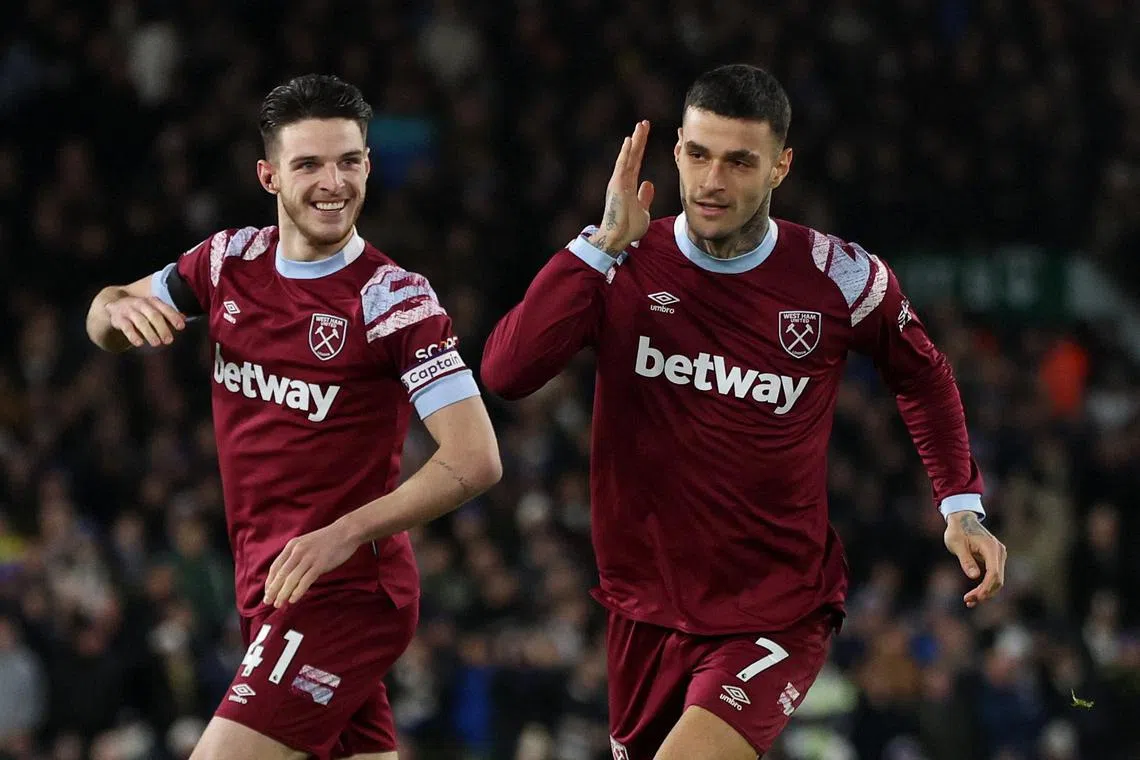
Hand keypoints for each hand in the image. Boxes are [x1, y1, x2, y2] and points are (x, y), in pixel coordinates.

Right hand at [106, 295, 185, 346]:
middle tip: (169, 340)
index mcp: (152, 301)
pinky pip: (126, 327)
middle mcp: (141, 304)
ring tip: (156, 344)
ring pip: (141, 321)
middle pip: (154, 315)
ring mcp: (129, 310)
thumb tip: (184, 319)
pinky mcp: (118, 319)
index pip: (165, 308)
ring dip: (149, 333)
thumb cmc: (140, 311)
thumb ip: (168, 315)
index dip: (173, 317)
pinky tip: (139, 343)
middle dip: (162, 328)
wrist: (114, 306)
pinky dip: (133, 335)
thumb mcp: (154, 310)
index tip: (181, 327)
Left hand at [264, 520, 358, 607]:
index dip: (270, 581)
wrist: (346, 532)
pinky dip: (298, 591)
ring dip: (283, 594)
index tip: (268, 592)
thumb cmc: (328, 540)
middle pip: (281, 574)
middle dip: (273, 590)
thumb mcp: (306, 543)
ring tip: (278, 604)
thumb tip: (288, 574)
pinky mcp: (320, 564)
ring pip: (291, 579)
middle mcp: (298, 551)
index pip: (276, 566)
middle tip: (268, 602)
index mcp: (292, 546)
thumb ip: (297, 556)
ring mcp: (309, 558)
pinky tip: (293, 599)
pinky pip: (306, 580)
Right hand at [587, 120, 654, 255]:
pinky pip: (622, 166)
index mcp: (628, 185)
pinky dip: (626, 153)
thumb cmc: (628, 227)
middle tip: (644, 123)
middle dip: (639, 139)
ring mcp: (619, 182)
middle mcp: (622, 181)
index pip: (636, 162)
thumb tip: (648, 184)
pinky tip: (630, 140)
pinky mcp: (617, 185)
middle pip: (633, 156)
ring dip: (635, 141)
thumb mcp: (643, 210)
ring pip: (628, 157)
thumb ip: (645, 196)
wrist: (617, 237)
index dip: (640, 148)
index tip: (644, 134)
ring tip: (641, 125)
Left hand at [944, 511, 1006, 607]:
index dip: (986, 588)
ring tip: (969, 600)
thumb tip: (974, 576)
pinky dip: (986, 586)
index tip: (975, 597)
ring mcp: (999, 556)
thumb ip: (966, 560)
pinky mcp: (995, 559)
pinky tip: (974, 595)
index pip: (994, 573)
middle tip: (968, 601)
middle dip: (984, 592)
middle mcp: (999, 552)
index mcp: (991, 548)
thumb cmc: (957, 531)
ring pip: (997, 580)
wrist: (961, 519)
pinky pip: (993, 575)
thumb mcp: (956, 544)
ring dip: (985, 592)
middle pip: (998, 579)